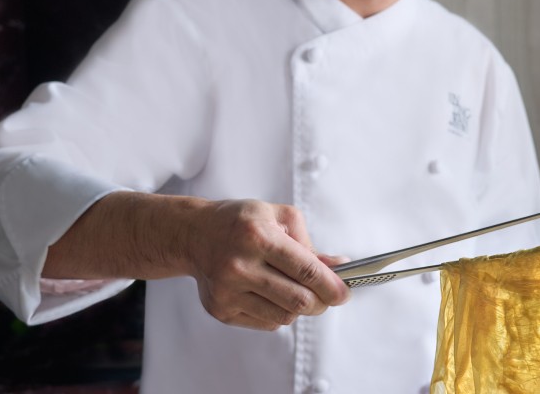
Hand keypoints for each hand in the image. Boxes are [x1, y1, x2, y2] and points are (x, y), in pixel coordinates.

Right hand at [187, 199, 349, 330]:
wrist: (194, 234)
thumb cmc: (241, 222)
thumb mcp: (278, 217)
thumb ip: (309, 243)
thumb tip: (338, 266)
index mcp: (258, 236)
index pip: (306, 270)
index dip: (331, 286)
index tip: (345, 293)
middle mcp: (240, 265)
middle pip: (298, 300)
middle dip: (321, 302)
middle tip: (327, 297)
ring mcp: (228, 291)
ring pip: (284, 317)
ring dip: (298, 308)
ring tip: (294, 290)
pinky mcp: (220, 310)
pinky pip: (265, 323)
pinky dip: (277, 313)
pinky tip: (270, 294)